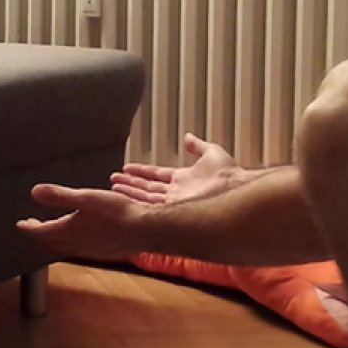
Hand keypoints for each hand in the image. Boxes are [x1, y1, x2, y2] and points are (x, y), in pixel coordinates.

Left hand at [16, 184, 148, 261]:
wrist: (144, 231)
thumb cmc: (118, 213)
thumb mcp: (86, 198)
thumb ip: (60, 196)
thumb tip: (35, 192)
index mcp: (68, 231)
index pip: (40, 232)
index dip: (28, 228)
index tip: (20, 224)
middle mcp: (75, 244)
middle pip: (49, 242)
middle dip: (38, 235)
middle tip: (32, 227)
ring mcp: (88, 250)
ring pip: (63, 247)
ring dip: (53, 239)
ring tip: (51, 231)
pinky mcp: (100, 252)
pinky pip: (77, 249)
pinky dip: (69, 243)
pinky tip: (77, 237)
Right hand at [110, 134, 242, 204]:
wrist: (235, 190)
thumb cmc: (229, 175)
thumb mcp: (212, 153)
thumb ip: (198, 146)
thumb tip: (189, 137)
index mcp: (183, 179)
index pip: (157, 175)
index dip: (142, 172)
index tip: (127, 168)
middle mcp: (176, 193)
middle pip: (148, 187)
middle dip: (130, 183)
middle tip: (114, 180)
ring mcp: (174, 203)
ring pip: (145, 197)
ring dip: (129, 191)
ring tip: (113, 187)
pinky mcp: (173, 210)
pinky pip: (150, 206)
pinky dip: (136, 203)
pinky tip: (123, 199)